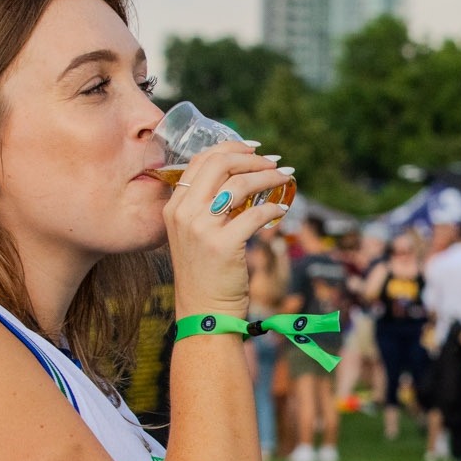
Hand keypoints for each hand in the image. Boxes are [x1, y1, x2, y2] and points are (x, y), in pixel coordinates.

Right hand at [162, 140, 294, 320]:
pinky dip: (274, 208)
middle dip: (252, 158)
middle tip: (274, 163)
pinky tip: (282, 209)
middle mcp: (184, 213)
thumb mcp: (195, 233)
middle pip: (219, 163)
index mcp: (175, 206)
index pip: (200, 160)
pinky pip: (255, 214)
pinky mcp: (223, 245)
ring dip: (269, 178)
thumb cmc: (205, 273)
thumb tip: (244, 176)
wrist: (204, 313)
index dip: (230, 148)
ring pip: (239, 184)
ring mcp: (201, 229)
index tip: (255, 149)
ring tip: (285, 179)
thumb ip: (209, 205)